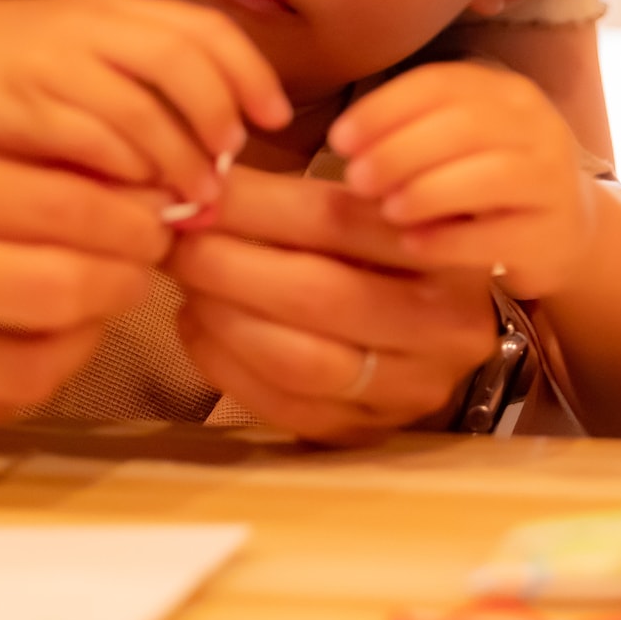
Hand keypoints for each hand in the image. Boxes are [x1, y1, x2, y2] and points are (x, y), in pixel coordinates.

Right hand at [0, 0, 290, 209]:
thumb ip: (152, 90)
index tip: (276, 118)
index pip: (205, 29)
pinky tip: (132, 199)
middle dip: (218, 116)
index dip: (250, 72)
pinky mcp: (19, 104)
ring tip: (193, 198)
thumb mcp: (95, 58)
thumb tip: (224, 153)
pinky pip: (88, 139)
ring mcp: (56, 63)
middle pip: (183, 60)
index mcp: (120, 11)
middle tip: (231, 165)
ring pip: (141, 106)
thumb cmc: (26, 70)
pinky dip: (123, 171)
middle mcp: (93, 27)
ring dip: (177, 157)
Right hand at [0, 122, 173, 434]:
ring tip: (97, 302)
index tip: (157, 212)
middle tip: (143, 261)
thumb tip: (132, 191)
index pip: (59, 206)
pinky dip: (31, 373)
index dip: (130, 216)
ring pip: (28, 366)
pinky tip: (41, 339)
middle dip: (124, 277)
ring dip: (88, 335)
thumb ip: (12, 164)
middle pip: (54, 290)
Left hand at [168, 166, 497, 442]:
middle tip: (175, 239)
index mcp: (444, 245)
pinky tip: (199, 325)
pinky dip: (226, 365)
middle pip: (317, 294)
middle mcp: (445, 324)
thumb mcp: (359, 197)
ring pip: (298, 360)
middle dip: (226, 264)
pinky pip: (285, 409)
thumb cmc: (381, 240)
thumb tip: (199, 188)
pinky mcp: (373, 431)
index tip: (196, 192)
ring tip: (186, 282)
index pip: (336, 219)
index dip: (253, 205)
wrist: (434, 316)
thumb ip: (289, 194)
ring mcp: (413, 388)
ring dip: (222, 317)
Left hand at [330, 62, 597, 300]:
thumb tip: (343, 141)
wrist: (563, 229)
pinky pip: (499, 234)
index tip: (339, 139)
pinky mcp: (554, 232)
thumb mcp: (455, 139)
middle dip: (399, 151)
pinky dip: (450, 239)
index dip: (383, 109)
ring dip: (427, 192)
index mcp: (501, 90)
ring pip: (488, 176)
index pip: (438, 84)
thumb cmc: (486, 176)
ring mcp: (552, 177)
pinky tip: (414, 245)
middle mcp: (535, 124)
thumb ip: (409, 129)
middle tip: (356, 179)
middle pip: (463, 126)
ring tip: (387, 209)